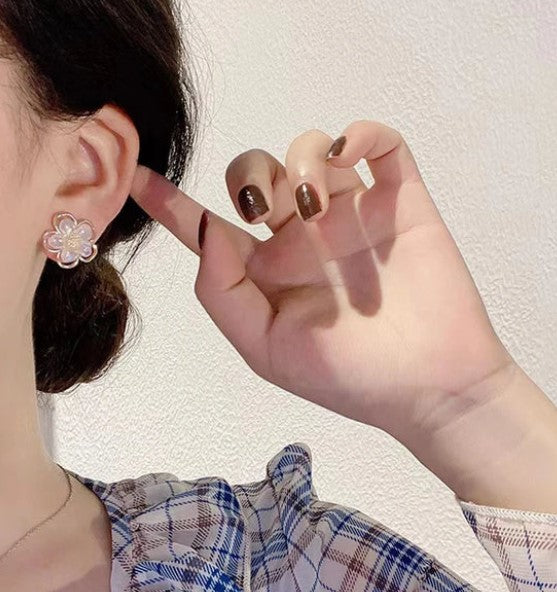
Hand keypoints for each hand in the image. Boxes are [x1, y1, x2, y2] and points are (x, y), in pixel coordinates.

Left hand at [130, 120, 513, 448]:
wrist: (428, 386)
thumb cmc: (347, 376)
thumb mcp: (266, 347)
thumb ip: (222, 292)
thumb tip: (206, 230)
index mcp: (267, 270)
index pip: (209, 227)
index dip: (169, 202)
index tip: (134, 175)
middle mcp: (304, 235)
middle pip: (258, 172)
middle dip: (249, 174)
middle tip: (259, 207)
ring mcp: (352, 214)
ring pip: (313, 149)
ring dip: (302, 160)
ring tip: (313, 205)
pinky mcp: (400, 200)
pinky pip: (380, 144)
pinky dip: (361, 134)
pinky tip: (348, 155)